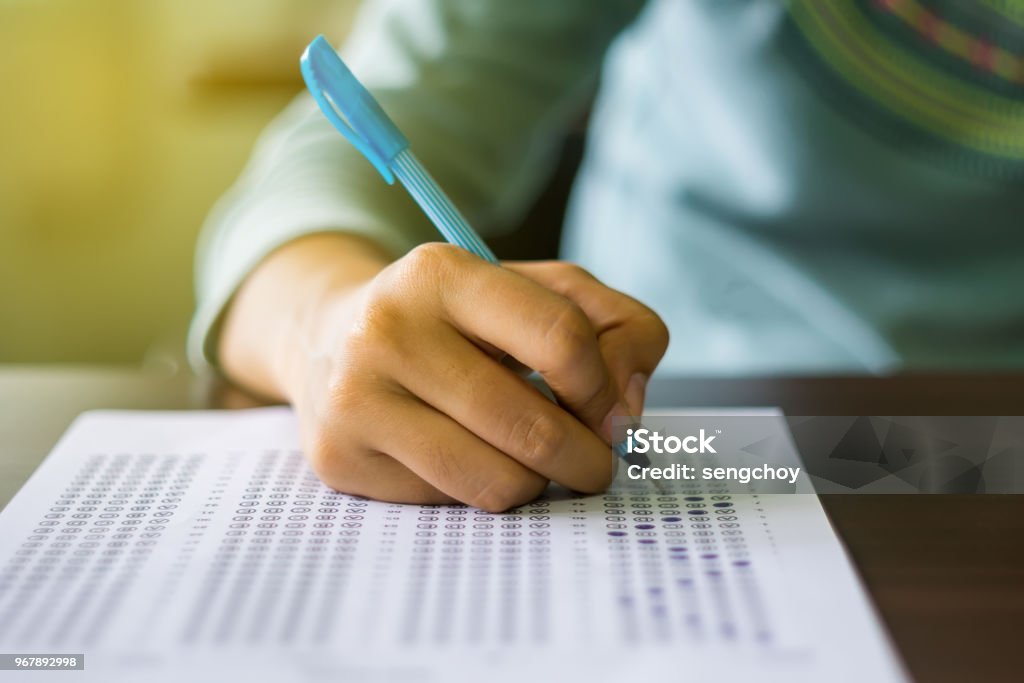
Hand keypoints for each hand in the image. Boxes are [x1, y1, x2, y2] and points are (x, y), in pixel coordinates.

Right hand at [219, 235, 668, 510]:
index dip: (605, 389)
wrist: (330, 337)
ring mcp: (355, 398)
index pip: (562, 340)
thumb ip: (613, 324)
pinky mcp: (340, 457)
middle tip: (596, 463)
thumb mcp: (535, 291)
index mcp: (441, 274)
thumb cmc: (455, 318)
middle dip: (589, 459)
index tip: (612, 412)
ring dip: (539, 483)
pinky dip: (483, 492)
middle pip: (534, 426)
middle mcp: (387, 330)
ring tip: (536, 463)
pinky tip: (471, 459)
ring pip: (497, 482)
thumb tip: (627, 406)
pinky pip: (452, 504)